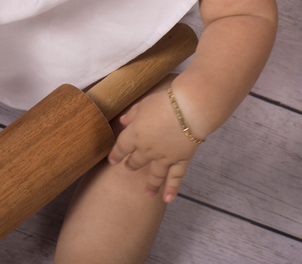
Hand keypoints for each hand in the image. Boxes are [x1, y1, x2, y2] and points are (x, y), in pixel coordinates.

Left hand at [107, 87, 201, 202]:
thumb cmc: (165, 102)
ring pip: (155, 174)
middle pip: (137, 160)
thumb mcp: (143, 104)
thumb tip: (122, 121)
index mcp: (135, 135)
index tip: (112, 160)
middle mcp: (147, 150)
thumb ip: (131, 114)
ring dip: (150, 184)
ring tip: (147, 192)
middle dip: (132, 164)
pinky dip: (172, 189)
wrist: (188, 109)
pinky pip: (175, 177)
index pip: (121, 147)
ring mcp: (164, 158)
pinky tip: (167, 199)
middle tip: (130, 168)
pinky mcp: (180, 160)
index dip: (116, 154)